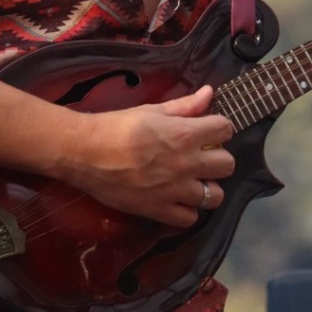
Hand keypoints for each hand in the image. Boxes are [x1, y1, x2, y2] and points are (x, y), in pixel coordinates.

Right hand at [70, 85, 233, 226]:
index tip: (207, 130)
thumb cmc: (116, 126)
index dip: (219, 128)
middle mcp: (186, 163)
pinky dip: (187, 210)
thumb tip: (209, 93)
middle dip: (217, 158)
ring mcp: (174, 190)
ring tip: (192, 181)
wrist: (84, 152)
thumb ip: (184, 105)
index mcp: (185, 134)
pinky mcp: (159, 210)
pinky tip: (177, 200)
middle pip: (227, 165)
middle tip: (201, 156)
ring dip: (207, 187)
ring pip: (215, 196)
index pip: (225, 129)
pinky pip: (190, 218)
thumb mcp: (152, 110)